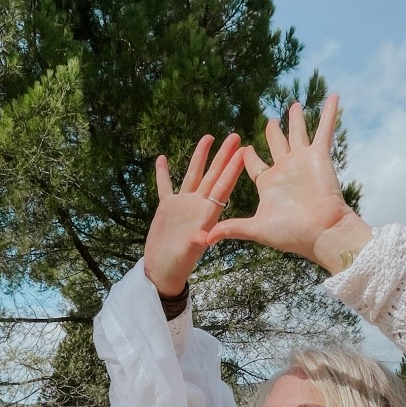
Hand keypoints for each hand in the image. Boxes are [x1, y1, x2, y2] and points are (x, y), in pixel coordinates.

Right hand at [143, 132, 245, 295]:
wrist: (163, 270)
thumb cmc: (178, 265)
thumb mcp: (187, 253)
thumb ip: (195, 242)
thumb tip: (203, 236)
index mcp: (207, 214)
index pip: (223, 187)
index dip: (232, 169)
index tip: (243, 152)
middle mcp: (197, 206)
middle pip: (213, 175)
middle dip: (223, 156)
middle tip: (235, 136)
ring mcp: (182, 205)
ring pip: (192, 175)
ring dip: (199, 157)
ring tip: (207, 137)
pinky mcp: (167, 208)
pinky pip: (165, 187)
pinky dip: (163, 174)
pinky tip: (162, 158)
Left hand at [206, 95, 372, 272]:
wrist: (320, 233)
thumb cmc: (290, 233)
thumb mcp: (255, 229)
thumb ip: (230, 228)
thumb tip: (202, 240)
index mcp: (268, 184)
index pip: (255, 165)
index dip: (248, 156)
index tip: (243, 148)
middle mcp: (285, 170)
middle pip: (276, 144)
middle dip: (273, 132)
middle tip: (270, 120)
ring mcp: (302, 161)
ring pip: (298, 132)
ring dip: (297, 119)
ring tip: (294, 105)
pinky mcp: (319, 156)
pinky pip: (324, 129)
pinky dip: (329, 113)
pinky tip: (333, 96)